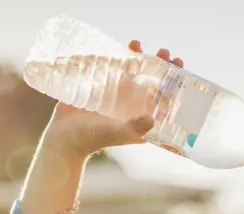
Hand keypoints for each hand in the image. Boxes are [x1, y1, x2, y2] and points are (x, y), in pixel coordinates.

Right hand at [42, 41, 184, 157]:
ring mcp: (119, 94)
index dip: (175, 82)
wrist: (64, 137)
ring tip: (137, 44)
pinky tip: (120, 47)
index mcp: (143, 116)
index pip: (165, 97)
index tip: (178, 67)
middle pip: (153, 80)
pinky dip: (118, 56)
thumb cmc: (92, 139)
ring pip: (134, 71)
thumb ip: (133, 128)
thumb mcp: (116, 133)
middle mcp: (134, 104)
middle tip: (164, 52)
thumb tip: (152, 119)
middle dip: (160, 65)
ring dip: (140, 57)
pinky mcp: (102, 87)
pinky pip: (114, 68)